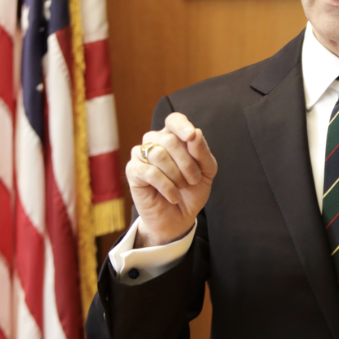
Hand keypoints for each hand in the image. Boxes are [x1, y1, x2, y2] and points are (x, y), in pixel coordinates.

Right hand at [126, 112, 217, 245]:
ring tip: (182, 188)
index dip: (182, 126)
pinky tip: (173, 196)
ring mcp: (142, 154)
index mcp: (174, 137)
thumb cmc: (192, 191)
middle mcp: (155, 141)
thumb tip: (195, 133)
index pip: (174, 120)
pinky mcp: (133, 171)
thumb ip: (202, 151)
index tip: (191, 136)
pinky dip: (166, 186)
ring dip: (176, 175)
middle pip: (169, 139)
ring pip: (158, 154)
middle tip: (194, 180)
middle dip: (187, 162)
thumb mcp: (206, 171)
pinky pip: (149, 171)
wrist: (179, 217)